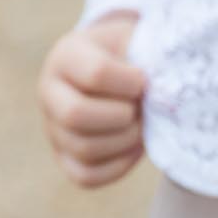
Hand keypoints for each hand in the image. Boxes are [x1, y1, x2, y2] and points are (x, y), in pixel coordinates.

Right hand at [38, 12, 147, 187]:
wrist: (114, 68)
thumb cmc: (131, 54)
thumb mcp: (137, 42)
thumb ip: (152, 58)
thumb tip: (168, 95)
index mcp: (66, 56)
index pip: (96, 73)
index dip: (131, 82)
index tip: (145, 81)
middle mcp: (49, 93)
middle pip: (75, 115)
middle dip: (122, 116)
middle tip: (140, 109)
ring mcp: (53, 128)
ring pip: (83, 148)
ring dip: (125, 141)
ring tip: (142, 126)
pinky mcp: (64, 157)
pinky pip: (85, 176)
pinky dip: (118, 166)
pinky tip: (134, 147)